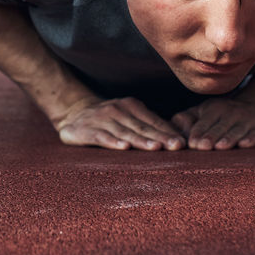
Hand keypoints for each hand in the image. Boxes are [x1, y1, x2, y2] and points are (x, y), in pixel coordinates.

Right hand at [54, 97, 185, 150]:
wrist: (72, 111)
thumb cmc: (109, 119)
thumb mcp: (128, 116)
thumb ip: (147, 125)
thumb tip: (177, 138)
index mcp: (131, 106)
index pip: (153, 121)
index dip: (167, 132)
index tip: (182, 143)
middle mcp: (117, 110)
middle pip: (142, 127)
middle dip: (160, 137)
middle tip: (176, 147)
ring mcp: (101, 119)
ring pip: (124, 132)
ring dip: (141, 140)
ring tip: (156, 148)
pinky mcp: (86, 129)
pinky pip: (101, 136)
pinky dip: (113, 142)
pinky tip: (124, 148)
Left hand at [171, 98, 254, 149]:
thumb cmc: (223, 115)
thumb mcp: (205, 112)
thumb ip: (187, 119)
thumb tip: (174, 125)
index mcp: (215, 108)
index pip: (204, 122)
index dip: (198, 132)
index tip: (192, 143)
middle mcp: (233, 112)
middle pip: (220, 127)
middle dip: (212, 136)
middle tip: (203, 147)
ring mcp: (251, 120)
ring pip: (238, 130)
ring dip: (229, 138)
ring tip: (221, 147)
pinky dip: (252, 139)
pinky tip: (245, 144)